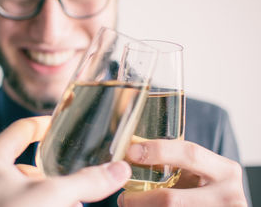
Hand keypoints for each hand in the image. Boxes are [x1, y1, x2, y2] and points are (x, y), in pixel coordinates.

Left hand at [0, 116, 130, 206]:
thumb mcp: (51, 198)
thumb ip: (85, 182)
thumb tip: (118, 170)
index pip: (21, 129)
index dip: (45, 125)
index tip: (61, 125)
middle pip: (22, 164)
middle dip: (51, 173)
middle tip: (72, 180)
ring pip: (18, 189)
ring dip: (44, 194)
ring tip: (69, 203)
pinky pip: (12, 204)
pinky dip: (34, 205)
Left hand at [118, 140, 246, 206]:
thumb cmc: (204, 189)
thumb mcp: (196, 173)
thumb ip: (173, 162)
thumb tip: (129, 156)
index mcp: (225, 170)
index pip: (189, 154)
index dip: (158, 151)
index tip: (131, 152)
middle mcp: (229, 195)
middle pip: (171, 199)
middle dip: (140, 199)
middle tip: (123, 197)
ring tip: (130, 205)